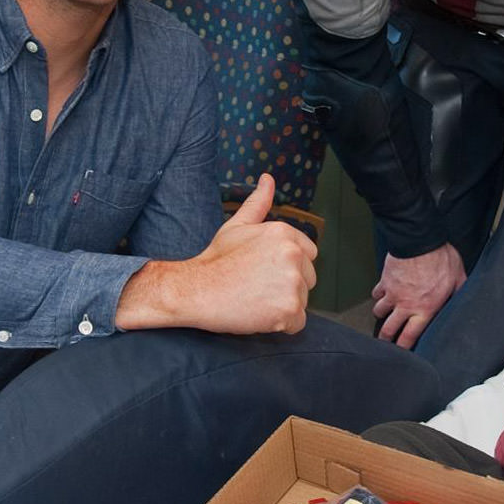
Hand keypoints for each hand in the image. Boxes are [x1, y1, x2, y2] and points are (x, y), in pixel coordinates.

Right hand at [116, 174, 316, 334]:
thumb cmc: (215, 261)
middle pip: (308, 280)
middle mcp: (294, 255)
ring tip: (254, 299)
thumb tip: (268, 179)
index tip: (263, 272)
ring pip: (303, 301)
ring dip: (283, 306)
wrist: (194, 290)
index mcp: (285, 233)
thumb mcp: (237, 226)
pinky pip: (297, 323)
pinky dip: (281, 325)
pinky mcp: (289, 309)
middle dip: (287, 287)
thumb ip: (258, 203)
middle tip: (256, 287)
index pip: (309, 255)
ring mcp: (293, 283)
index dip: (287, 267)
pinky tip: (258, 314)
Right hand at [372, 244, 465, 348]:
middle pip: (389, 329)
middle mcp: (405, 305)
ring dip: (381, 314)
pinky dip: (378, 294)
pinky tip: (382, 293)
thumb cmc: (439, 258)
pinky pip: (376, 292)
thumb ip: (458, 290)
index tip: (402, 351)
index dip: (404, 347)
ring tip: (384, 315)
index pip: (410, 336)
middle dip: (386, 339)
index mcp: (425, 309)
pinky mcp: (384, 281)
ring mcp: (392, 293)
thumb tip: (463, 296)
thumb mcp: (457, 277)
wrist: (418, 241)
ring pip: (379, 311)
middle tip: (386, 342)